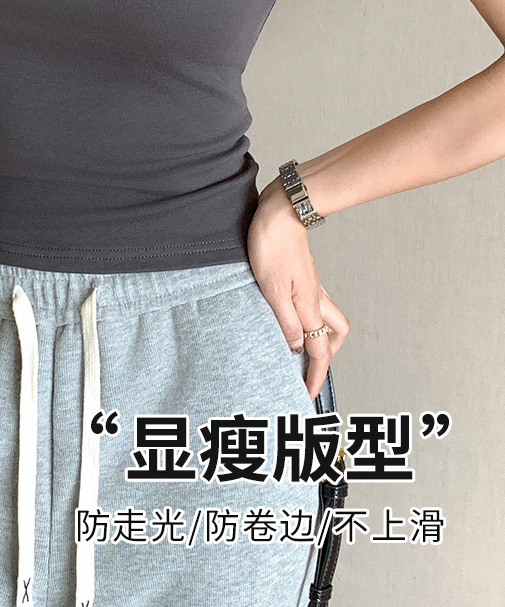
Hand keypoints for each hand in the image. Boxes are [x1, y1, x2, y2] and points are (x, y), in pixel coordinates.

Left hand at [246, 176, 349, 400]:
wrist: (280, 210)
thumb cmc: (271, 244)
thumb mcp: (271, 288)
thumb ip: (285, 321)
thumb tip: (297, 348)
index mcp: (309, 305)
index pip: (318, 349)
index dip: (314, 376)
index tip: (307, 395)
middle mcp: (315, 296)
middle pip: (334, 334)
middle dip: (325, 355)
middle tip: (305, 368)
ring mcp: (311, 284)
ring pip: (327, 317)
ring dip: (318, 335)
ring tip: (298, 345)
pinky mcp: (303, 274)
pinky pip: (314, 303)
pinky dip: (308, 316)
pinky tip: (288, 315)